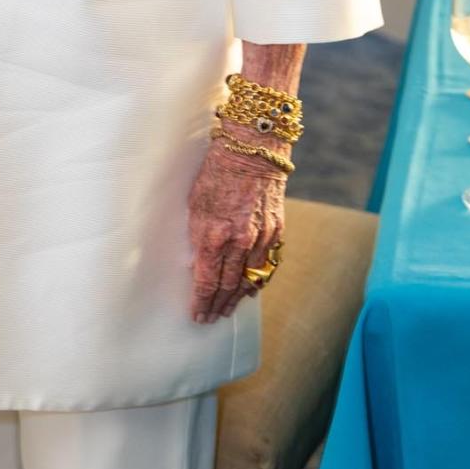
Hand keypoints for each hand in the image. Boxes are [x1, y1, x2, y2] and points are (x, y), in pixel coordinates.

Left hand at [187, 140, 285, 322]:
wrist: (251, 150)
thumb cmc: (215, 172)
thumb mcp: (194, 203)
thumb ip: (198, 235)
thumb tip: (198, 261)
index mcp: (213, 234)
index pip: (206, 281)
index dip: (201, 302)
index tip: (197, 314)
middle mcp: (238, 241)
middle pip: (227, 286)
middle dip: (217, 305)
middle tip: (210, 318)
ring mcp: (260, 238)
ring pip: (248, 279)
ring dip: (236, 297)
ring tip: (227, 309)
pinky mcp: (275, 231)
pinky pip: (265, 265)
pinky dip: (257, 280)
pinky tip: (250, 289)